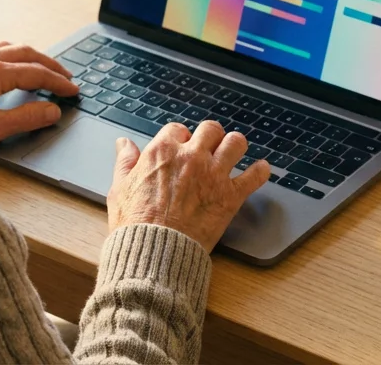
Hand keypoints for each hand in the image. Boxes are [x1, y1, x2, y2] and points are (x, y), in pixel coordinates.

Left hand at [0, 41, 78, 150]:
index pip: (37, 73)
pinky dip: (12, 54)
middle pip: (27, 53)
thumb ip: (25, 118)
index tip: (73, 90)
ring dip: (32, 56)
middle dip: (50, 65)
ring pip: (10, 47)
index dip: (58, 82)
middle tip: (66, 77)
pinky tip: (12, 64)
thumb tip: (52, 111)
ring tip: (44, 68)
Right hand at [106, 121, 269, 250]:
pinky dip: (260, 171)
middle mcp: (191, 157)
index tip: (182, 147)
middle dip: (210, 137)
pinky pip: (255, 176)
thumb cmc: (135, 224)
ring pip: (236, 143)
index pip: (178, 129)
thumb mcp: (120, 188)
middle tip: (210, 147)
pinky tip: (260, 170)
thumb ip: (124, 162)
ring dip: (235, 146)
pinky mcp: (230, 196)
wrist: (155, 251)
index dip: (181, 137)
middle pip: (210, 129)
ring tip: (234, 151)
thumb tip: (124, 144)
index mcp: (162, 152)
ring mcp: (213, 174)